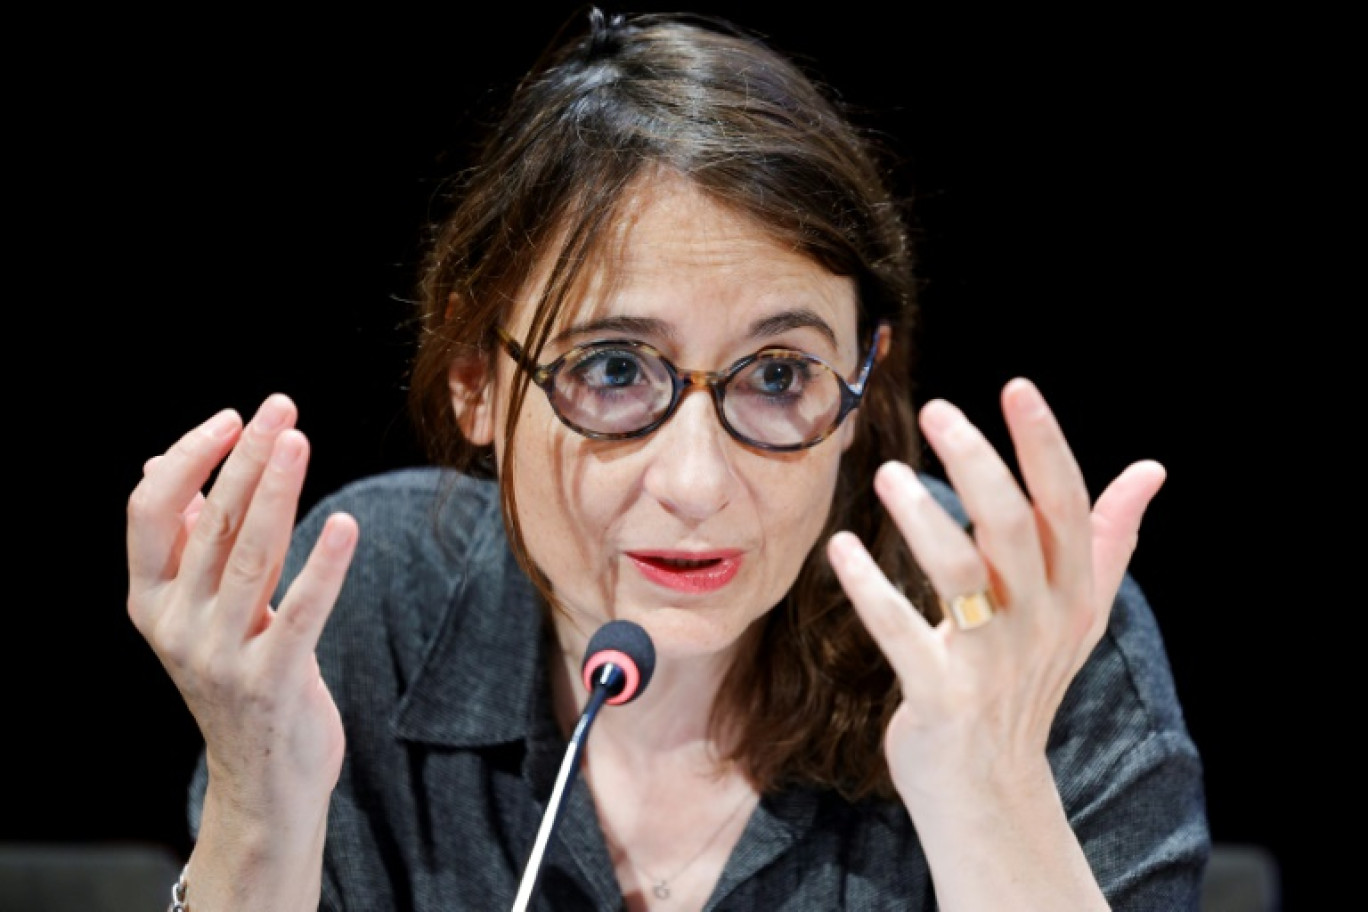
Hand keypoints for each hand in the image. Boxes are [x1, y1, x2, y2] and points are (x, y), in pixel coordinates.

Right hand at [126, 394, 356, 819]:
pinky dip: (325, 566)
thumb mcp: (196, 611)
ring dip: (276, 492)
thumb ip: (185, 543)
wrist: (263, 779)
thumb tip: (165, 461)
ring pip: (250, 556)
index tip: (233, 418)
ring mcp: (220, 656)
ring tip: (298, 440)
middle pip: (210, 522)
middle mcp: (176, 625)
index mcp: (150, 600)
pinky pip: (301, 612)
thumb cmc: (237, 676)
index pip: (150, 512)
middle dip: (246, 457)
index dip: (188, 458)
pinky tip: (346, 526)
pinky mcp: (272, 681)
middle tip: (281, 406)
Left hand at [827, 377, 1165, 800]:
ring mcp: (992, 663)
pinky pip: (904, 634)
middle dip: (979, 463)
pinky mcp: (942, 697)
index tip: (1015, 387)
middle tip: (938, 412)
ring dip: (922, 519)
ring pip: (961, 574)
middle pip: (1015, 527)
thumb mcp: (1077, 614)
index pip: (1067, 504)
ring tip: (886, 476)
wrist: (992, 791)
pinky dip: (871, 590)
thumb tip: (1152, 469)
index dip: (1044, 443)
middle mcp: (1039, 621)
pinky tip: (841, 548)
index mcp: (1071, 592)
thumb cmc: (1026, 685)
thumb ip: (1107, 538)